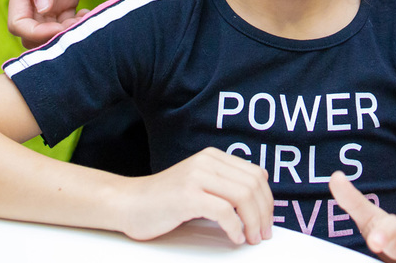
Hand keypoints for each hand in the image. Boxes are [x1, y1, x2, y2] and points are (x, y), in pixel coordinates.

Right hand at [8, 0, 88, 47]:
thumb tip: (43, 8)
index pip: (19, 26)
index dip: (36, 35)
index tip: (58, 28)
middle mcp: (35, 0)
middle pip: (36, 36)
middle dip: (55, 39)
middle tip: (79, 27)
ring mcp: (52, 0)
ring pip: (56, 31)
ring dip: (71, 33)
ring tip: (89, 21)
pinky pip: (71, 21)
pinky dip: (80, 24)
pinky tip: (92, 14)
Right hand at [115, 149, 272, 245]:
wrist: (128, 203)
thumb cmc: (164, 200)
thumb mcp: (199, 183)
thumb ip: (224, 184)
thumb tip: (259, 194)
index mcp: (212, 157)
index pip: (255, 174)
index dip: (267, 200)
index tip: (267, 220)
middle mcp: (206, 162)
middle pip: (253, 185)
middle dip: (264, 213)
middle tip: (263, 234)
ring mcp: (196, 177)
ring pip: (243, 196)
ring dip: (254, 222)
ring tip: (252, 238)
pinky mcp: (187, 196)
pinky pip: (224, 211)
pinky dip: (235, 228)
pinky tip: (235, 238)